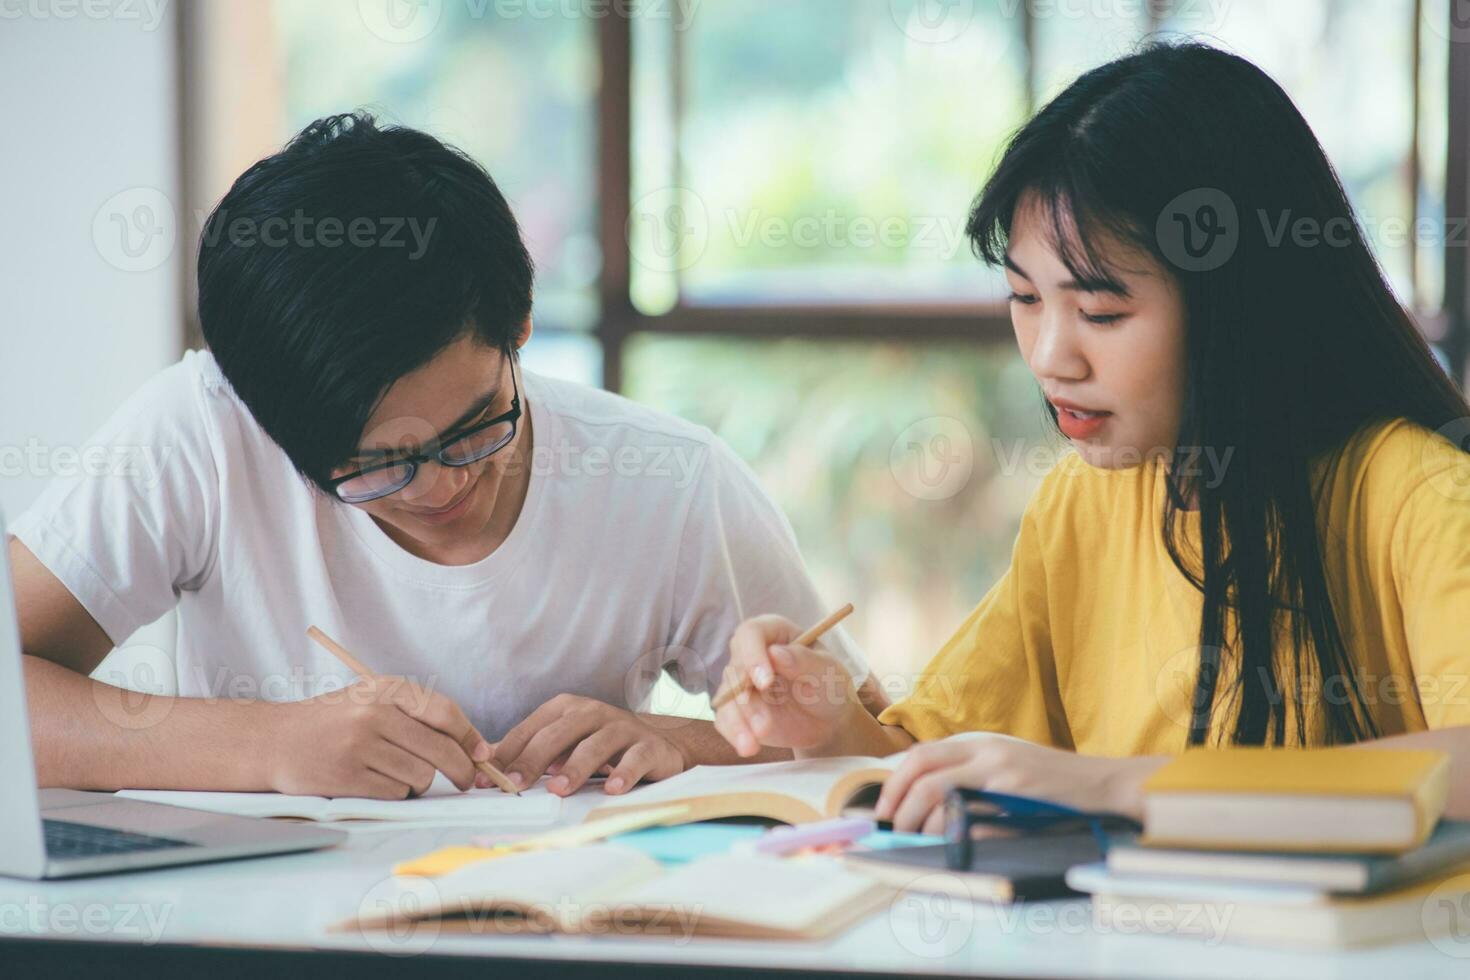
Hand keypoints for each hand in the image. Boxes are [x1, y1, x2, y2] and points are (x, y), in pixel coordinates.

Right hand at [266, 676, 493, 798]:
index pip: (445, 712)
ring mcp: (360, 746)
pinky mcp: (348, 777)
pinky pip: (396, 793)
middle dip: (461, 770)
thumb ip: (416, 715)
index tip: (483, 754)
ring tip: (395, 773)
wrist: (273, 740)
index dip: (470, 737)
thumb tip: (474, 745)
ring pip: (421, 776)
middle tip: (466, 780)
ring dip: (418, 783)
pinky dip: (395, 793)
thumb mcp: (371, 700)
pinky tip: (376, 782)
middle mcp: (375, 714)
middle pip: (440, 750)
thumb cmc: (331, 722)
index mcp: (386, 690)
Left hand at [492, 694, 689, 796]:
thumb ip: (529, 750)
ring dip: (575, 767)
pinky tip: (612, 788)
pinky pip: (635, 758)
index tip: (488, 778)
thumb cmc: (602, 744)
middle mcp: (593, 712)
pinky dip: (624, 773)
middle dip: (533, 759)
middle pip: (558, 733)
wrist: (659, 742)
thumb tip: (485, 762)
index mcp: (566, 708)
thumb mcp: (564, 742)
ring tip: (558, 788)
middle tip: (515, 784)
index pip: (531, 729)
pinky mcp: (648, 746)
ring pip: (596, 745)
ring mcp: (622, 727)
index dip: (508, 753)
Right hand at [713, 615, 861, 756]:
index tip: (765, 682)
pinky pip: (725, 719)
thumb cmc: (830, 686)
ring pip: (727, 698)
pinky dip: (734, 733)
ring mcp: (741, 683)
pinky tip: (748, 747)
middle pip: (734, 668)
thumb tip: (775, 653)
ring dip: (740, 721)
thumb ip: (804, 660)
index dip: (753, 655)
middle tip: (764, 723)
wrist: (827, 719)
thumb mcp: (828, 671)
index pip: (751, 633)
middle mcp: (751, 654)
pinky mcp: (737, 709)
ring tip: (756, 742)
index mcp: (773, 633)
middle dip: (746, 698)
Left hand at [876, 735, 1168, 833]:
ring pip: (939, 790)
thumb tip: (923, 807)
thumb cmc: (1051, 783)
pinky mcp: (1018, 794)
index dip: (895, 782)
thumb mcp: (1006, 768)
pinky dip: (954, 832)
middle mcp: (986, 751)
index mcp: (979, 744)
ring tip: (916, 839)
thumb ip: (970, 778)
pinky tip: (952, 844)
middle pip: (922, 768)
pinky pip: (973, 815)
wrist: (1101, 784)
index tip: (885, 809)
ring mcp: (1001, 771)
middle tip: (892, 827)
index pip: (921, 755)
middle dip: (898, 800)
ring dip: (919, 819)